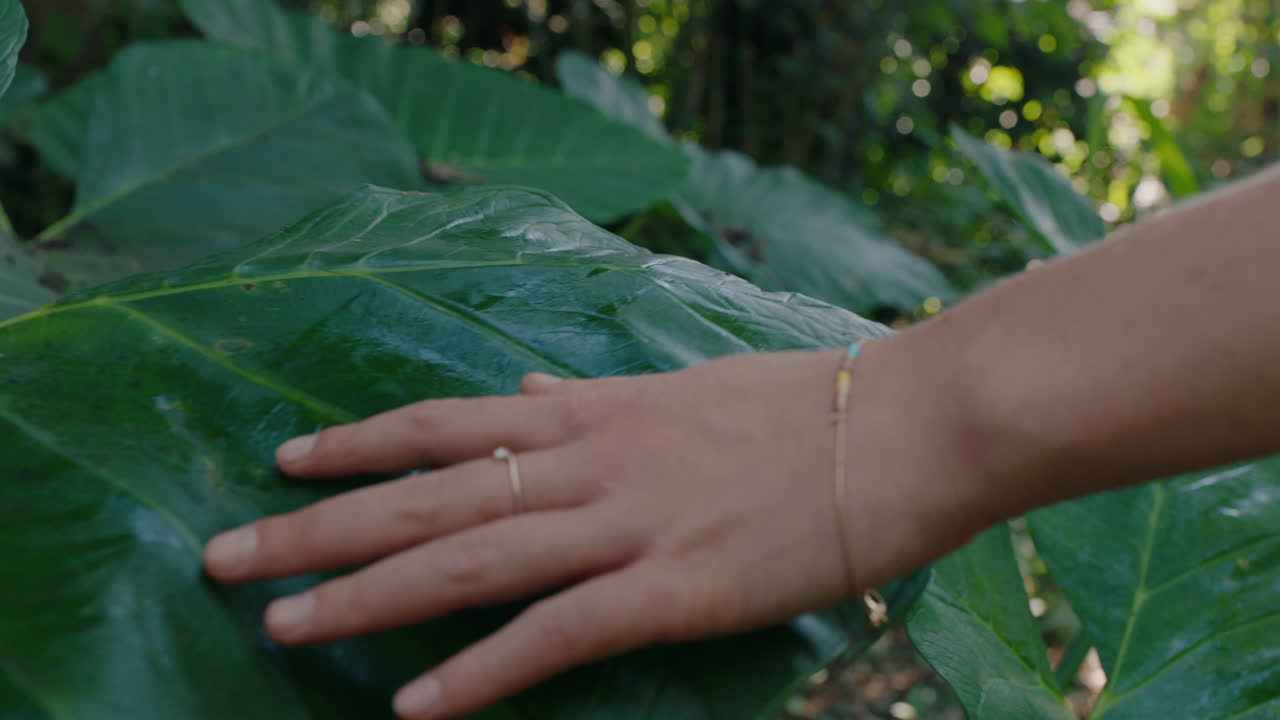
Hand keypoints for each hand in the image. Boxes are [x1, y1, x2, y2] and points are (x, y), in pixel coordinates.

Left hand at [202, 344, 982, 718]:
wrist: (912, 421)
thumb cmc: (810, 403)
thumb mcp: (689, 384)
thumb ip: (597, 397)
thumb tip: (529, 395)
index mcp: (597, 411)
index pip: (448, 421)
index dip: (358, 442)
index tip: (284, 457)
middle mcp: (592, 460)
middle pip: (429, 495)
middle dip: (321, 525)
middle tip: (226, 556)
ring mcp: (631, 523)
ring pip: (472, 562)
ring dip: (368, 596)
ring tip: (284, 626)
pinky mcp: (678, 589)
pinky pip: (558, 634)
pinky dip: (480, 673)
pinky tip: (415, 707)